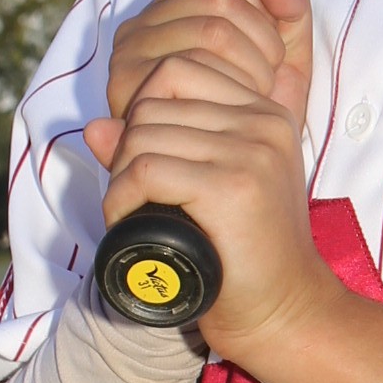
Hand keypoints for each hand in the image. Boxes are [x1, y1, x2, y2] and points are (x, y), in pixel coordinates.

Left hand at [82, 0, 330, 368]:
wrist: (286, 312)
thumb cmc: (245, 255)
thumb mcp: (210, 186)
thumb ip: (165, 146)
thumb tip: (96, 126)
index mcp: (265, 112)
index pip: (179, 69)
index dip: (145, 112)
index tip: (150, 163)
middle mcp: (263, 122)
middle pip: (154, 100)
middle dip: (128, 146)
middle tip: (135, 194)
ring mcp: (250, 152)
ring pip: (143, 134)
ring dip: (120, 175)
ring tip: (133, 210)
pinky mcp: (232, 186)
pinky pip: (146, 170)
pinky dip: (122, 198)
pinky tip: (129, 221)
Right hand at [106, 0, 310, 127]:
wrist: (239, 186)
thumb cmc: (257, 116)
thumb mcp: (287, 57)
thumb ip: (292, 8)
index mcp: (173, 8)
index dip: (257, 4)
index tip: (270, 48)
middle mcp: (142, 24)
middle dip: (261, 43)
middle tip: (265, 84)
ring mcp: (129, 53)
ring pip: (212, 28)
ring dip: (251, 68)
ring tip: (250, 99)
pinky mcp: (127, 86)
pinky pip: (192, 64)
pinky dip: (229, 88)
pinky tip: (236, 112)